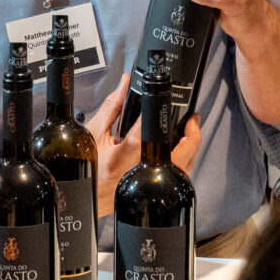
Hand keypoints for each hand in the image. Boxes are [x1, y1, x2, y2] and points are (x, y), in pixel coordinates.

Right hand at [86, 74, 200, 218]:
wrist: (87, 194)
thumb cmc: (89, 165)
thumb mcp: (95, 133)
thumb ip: (112, 107)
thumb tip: (125, 85)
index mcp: (120, 160)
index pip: (141, 136)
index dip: (155, 120)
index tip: (165, 104)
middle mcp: (137, 173)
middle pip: (174, 157)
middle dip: (190, 136)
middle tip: (192, 119)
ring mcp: (148, 184)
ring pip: (181, 169)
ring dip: (190, 148)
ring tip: (189, 130)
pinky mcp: (154, 190)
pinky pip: (176, 175)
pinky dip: (183, 160)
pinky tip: (179, 148)